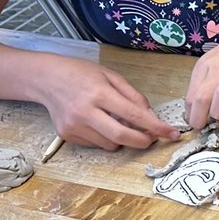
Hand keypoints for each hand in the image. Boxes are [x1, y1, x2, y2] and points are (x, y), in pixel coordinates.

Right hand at [35, 56, 178, 149]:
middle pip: (122, 137)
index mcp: (99, 93)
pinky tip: (100, 123)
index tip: (171, 133)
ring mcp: (74, 126)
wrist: (47, 79)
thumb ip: (133, 96)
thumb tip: (151, 116)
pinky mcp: (67, 136)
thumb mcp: (111, 76)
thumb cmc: (81, 74)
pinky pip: (96, 145)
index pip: (134, 115)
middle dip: (143, 141)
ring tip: (118, 122)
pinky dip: (106, 139)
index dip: (156, 126)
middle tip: (153, 138)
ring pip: (110, 144)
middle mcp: (85, 112)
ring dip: (123, 139)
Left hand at [185, 18, 218, 127]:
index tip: (193, 120)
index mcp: (208, 64)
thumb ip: (205, 78)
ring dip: (218, 110)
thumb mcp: (216, 59)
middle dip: (198, 117)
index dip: (190, 112)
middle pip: (202, 97)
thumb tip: (194, 104)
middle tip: (200, 126)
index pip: (192, 94)